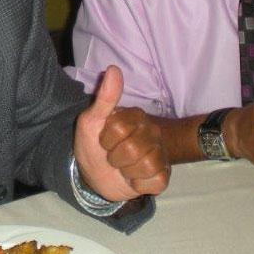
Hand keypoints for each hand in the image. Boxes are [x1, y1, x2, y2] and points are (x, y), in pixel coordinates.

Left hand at [73, 65, 169, 201]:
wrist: (94, 176)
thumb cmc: (93, 145)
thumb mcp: (90, 122)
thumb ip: (104, 98)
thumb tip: (113, 69)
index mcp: (135, 116)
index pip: (119, 128)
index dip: (106, 139)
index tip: (103, 140)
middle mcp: (152, 132)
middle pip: (133, 149)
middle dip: (115, 157)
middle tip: (113, 156)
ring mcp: (160, 154)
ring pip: (146, 165)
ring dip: (127, 171)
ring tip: (123, 167)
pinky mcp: (162, 176)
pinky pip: (155, 181)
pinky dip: (138, 184)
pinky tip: (134, 178)